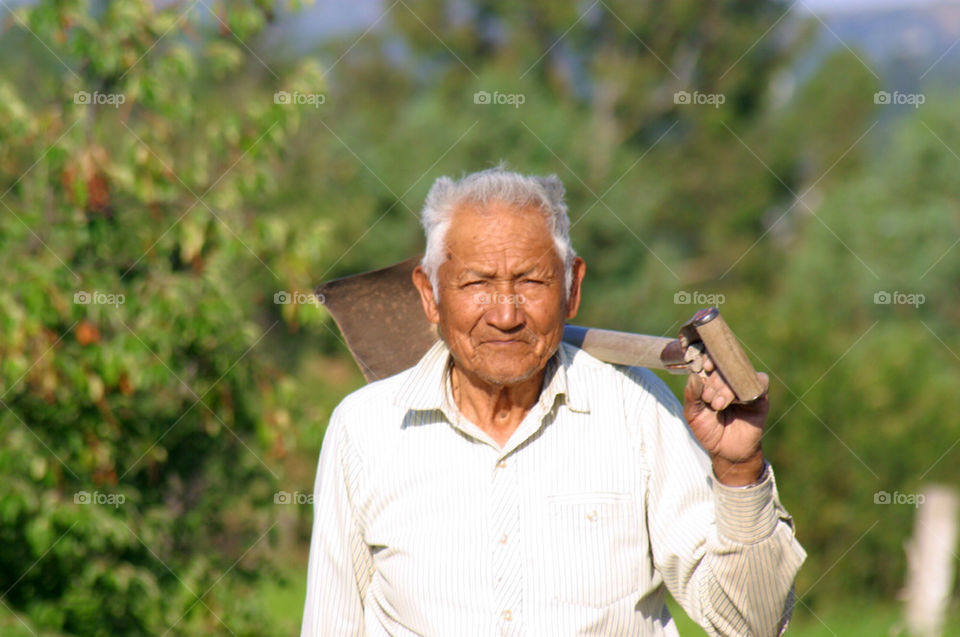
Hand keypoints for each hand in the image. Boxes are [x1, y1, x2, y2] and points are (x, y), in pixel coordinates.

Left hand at [682, 355, 769, 485]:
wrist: (726, 451)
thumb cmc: (708, 430)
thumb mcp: (693, 414)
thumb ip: (691, 395)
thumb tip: (694, 375)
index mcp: (711, 380)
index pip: (712, 361)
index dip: (709, 359)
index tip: (705, 366)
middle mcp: (728, 381)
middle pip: (725, 367)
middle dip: (714, 382)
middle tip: (709, 400)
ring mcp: (744, 387)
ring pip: (740, 373)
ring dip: (727, 387)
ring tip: (718, 405)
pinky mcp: (760, 396)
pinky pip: (760, 382)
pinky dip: (748, 389)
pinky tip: (738, 401)